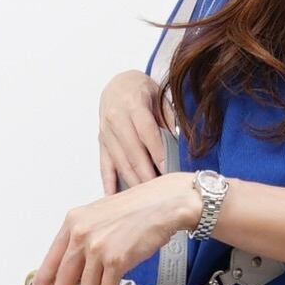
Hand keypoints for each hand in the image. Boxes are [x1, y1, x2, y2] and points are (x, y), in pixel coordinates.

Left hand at [33, 172, 196, 284]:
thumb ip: (84, 237)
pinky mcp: (117, 259)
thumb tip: (76, 263)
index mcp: (74, 222)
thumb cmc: (137, 208)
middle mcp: (83, 234)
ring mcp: (99, 247)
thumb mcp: (99, 216)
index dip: (43, 279)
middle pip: (64, 276)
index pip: (52, 257)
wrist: (162, 204)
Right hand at [98, 69, 174, 193]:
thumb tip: (183, 142)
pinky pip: (104, 166)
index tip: (167, 171)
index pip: (146, 133)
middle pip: (133, 152)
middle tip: (159, 193)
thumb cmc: (142, 91)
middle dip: (146, 174)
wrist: (118, 84)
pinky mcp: (101, 143)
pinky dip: (108, 183)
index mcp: (133, 104)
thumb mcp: (160, 97)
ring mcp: (106, 132)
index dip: (157, 153)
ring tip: (145, 199)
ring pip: (120, 162)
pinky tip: (113, 198)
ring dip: (133, 182)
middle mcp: (116, 118)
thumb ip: (170, 119)